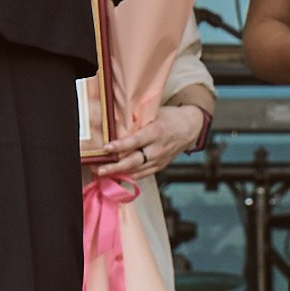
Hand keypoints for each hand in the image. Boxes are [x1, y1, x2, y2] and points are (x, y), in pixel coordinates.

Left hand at [89, 104, 205, 180]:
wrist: (190, 128)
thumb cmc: (169, 117)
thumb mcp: (154, 113)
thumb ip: (138, 121)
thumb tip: (117, 124)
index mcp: (156, 132)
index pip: (135, 141)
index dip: (120, 145)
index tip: (106, 147)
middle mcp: (158, 148)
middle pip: (134, 161)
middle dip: (116, 167)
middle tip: (100, 169)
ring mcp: (160, 160)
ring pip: (137, 170)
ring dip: (119, 173)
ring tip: (103, 173)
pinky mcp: (160, 166)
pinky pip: (143, 174)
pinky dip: (130, 176)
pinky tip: (117, 176)